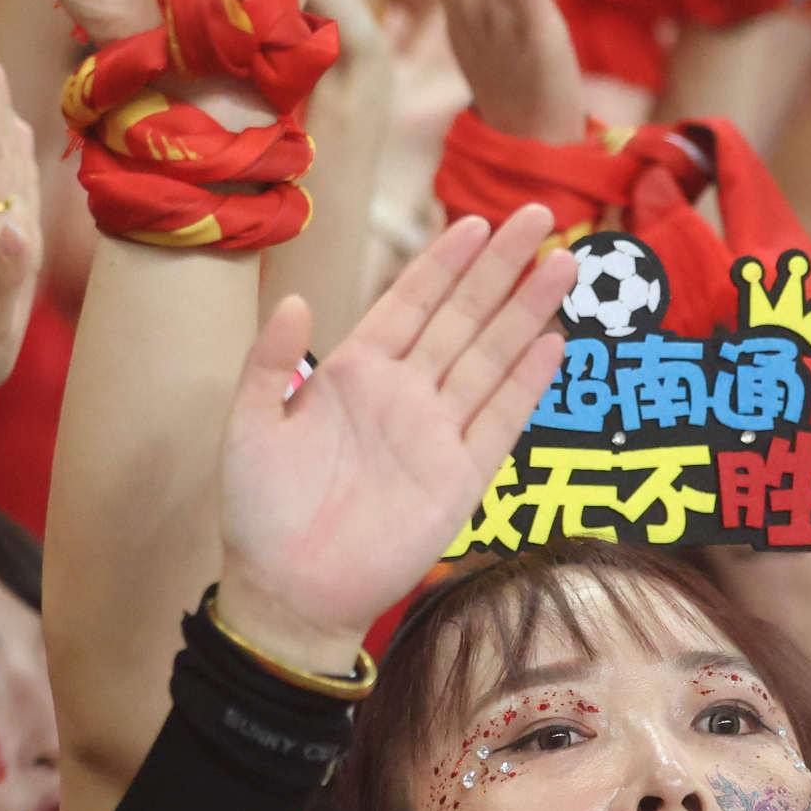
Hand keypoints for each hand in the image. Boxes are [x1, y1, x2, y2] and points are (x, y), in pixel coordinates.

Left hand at [214, 207, 578, 661]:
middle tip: (539, 217)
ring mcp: (435, 433)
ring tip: (561, 265)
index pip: (409, 303)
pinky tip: (553, 342)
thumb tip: (296, 302)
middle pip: (462, 318)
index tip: (476, 221)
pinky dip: (527, 383)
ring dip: (527, 311)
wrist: (287, 593)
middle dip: (500, 268)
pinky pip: (500, 420)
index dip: (443, 262)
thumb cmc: (259, 512)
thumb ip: (269, 362)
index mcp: (352, 373)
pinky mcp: (459, 478)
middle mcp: (402, 393)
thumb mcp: (249, 428)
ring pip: (490, 358)